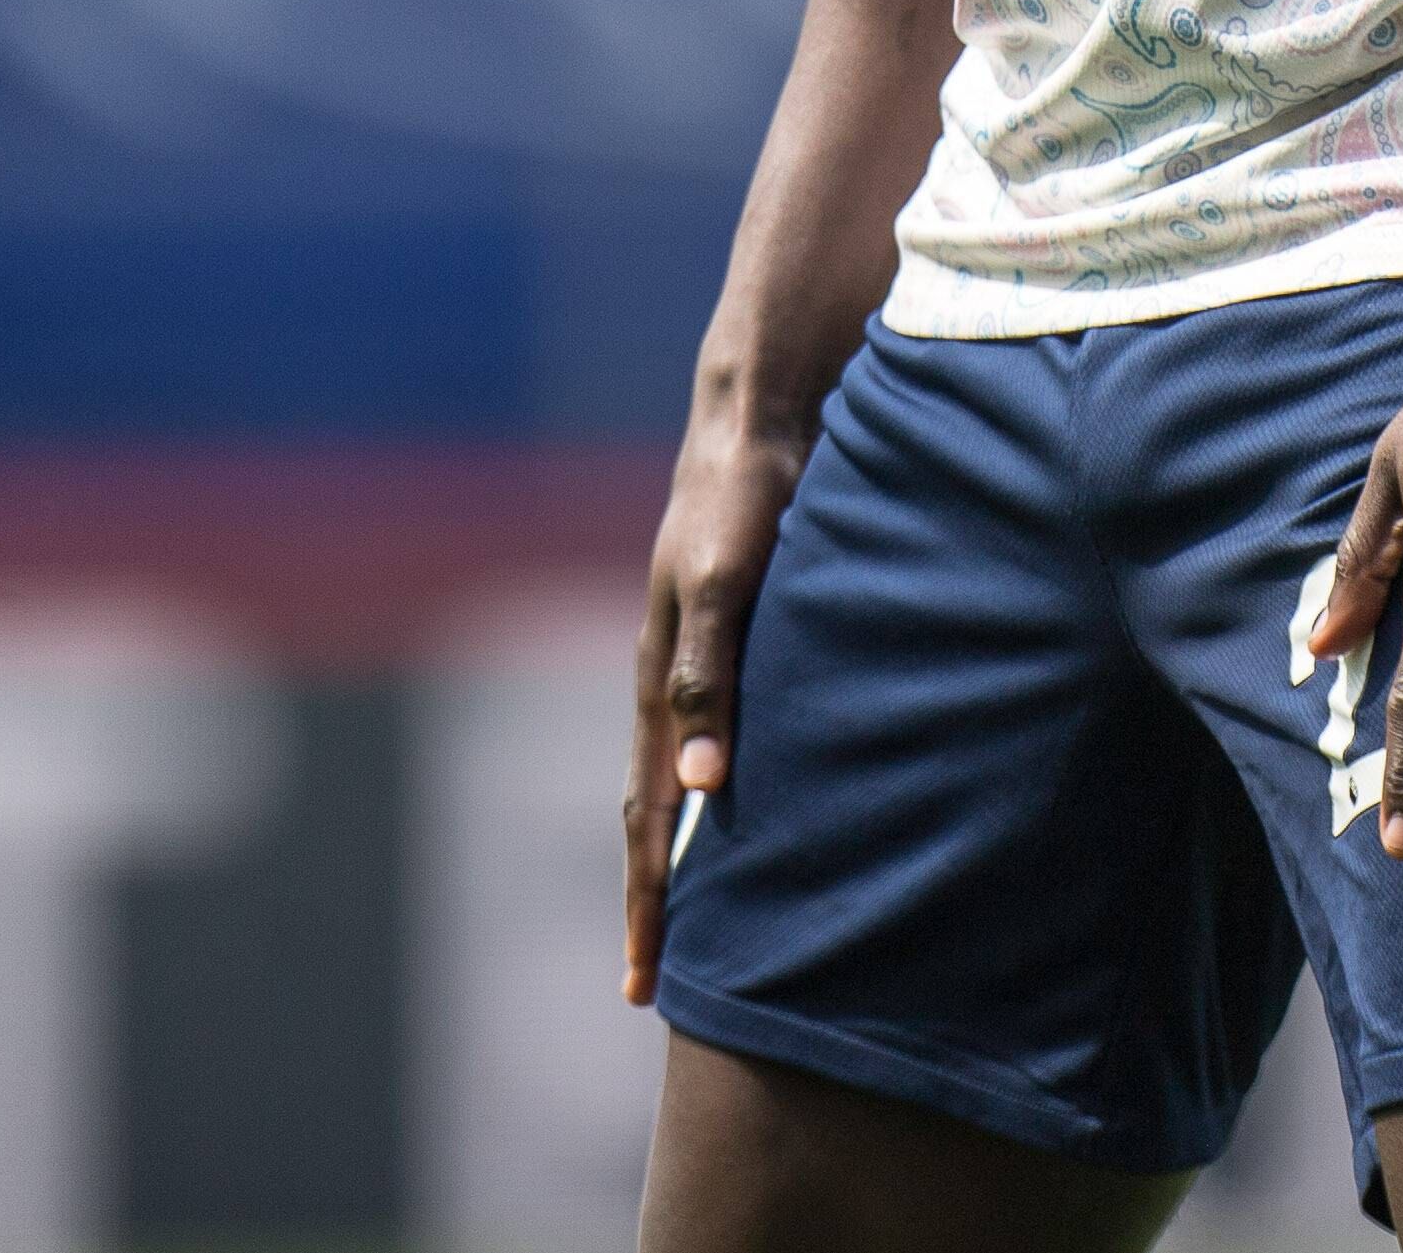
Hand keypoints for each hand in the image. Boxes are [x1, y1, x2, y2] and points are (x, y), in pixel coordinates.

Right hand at [623, 418, 808, 1004]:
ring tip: (692, 920)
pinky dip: (714, 794)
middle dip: (651, 900)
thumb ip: (712, 680)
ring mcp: (696, 660)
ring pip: (679, 780)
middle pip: (649, 814)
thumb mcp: (728, 586)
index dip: (647, 900)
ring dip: (679, 854)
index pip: (646, 820)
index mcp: (660, 685)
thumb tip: (700, 788)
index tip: (642, 978)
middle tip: (650, 982)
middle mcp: (671, 683)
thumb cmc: (743, 500)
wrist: (760, 419)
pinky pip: (713, 736)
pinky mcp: (734, 636)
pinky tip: (737, 811)